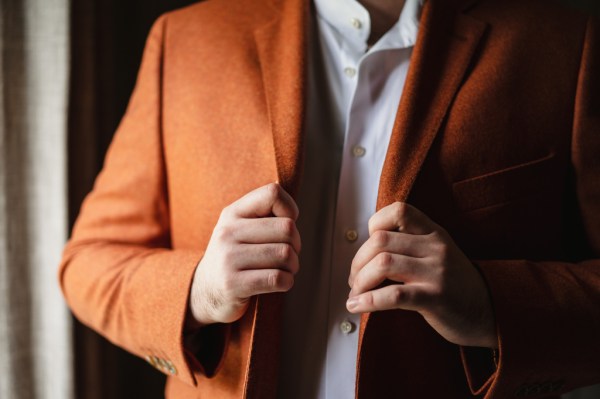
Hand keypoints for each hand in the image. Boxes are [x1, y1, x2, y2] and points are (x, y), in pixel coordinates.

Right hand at [189, 183, 300, 325]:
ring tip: (282, 270)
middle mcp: (227, 232)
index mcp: (232, 213)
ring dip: (292, 266)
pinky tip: (279, 283)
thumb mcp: (242, 229)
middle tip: (287, 256)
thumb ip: (266, 216)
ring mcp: (227, 258)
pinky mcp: (232, 284)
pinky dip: (287, 282)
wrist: (205, 292)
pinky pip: (277, 278)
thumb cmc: (236, 257)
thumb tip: (294, 214)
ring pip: (285, 254)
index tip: (284, 228)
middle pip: (287, 228)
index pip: (272, 194)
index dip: (290, 209)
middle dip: (296, 245)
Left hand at [347, 202, 496, 347]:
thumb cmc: (454, 285)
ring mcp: (437, 272)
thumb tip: (365, 252)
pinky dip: (369, 301)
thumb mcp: (437, 254)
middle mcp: (435, 247)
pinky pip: (394, 295)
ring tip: (355, 294)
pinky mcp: (436, 298)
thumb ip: (410, 246)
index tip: (369, 248)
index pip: (398, 210)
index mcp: (434, 232)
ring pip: (383, 264)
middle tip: (354, 280)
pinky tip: (357, 306)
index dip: (375, 226)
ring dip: (360, 281)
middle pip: (380, 241)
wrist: (490, 312)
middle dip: (358, 262)